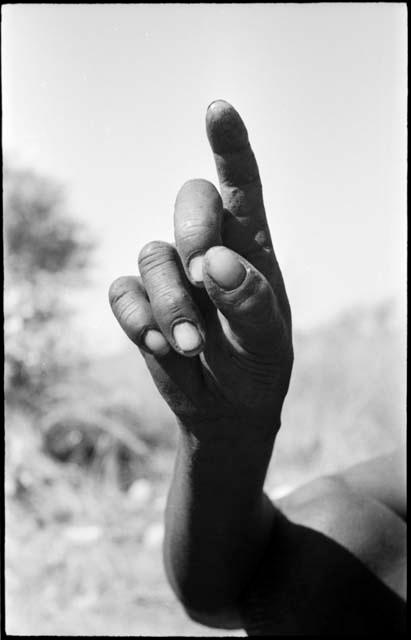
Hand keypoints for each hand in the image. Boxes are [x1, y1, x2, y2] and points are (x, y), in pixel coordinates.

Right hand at [109, 100, 292, 436]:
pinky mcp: (140, 301)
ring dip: (171, 304)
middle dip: (193, 230)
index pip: (242, 186)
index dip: (230, 147)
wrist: (226, 407)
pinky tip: (161, 346)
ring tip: (191, 345)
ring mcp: (171, 273)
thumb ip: (249, 301)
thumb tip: (214, 263)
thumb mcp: (267, 340)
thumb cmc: (256, 366)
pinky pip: (122, 291)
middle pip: (190, 200)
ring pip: (152, 255)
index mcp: (250, 247)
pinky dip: (139, 321)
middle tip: (205, 274)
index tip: (217, 111)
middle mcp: (208, 249)